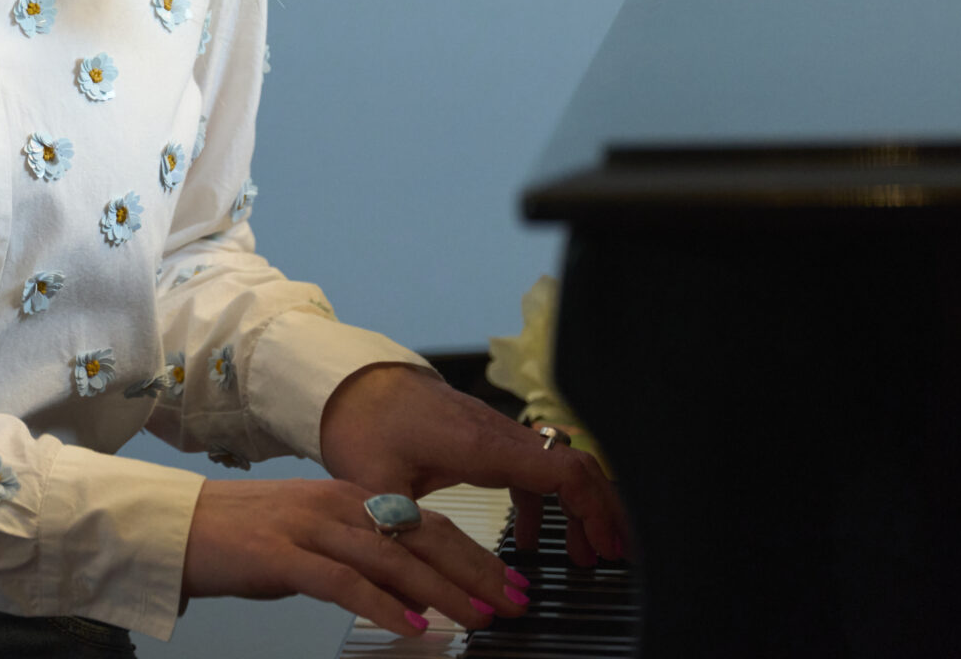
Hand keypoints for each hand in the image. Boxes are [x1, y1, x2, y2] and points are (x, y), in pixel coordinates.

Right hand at [182, 475, 525, 636]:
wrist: (175, 524)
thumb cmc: (238, 536)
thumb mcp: (307, 533)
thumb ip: (353, 549)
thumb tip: (400, 583)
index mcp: (345, 494)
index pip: (425, 520)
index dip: (473, 551)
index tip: (509, 579)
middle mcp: (335, 504)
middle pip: (420, 534)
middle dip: (475, 570)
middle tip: (515, 600)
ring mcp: (308, 526)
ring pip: (391, 557)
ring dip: (442, 590)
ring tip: (479, 616)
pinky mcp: (282, 554)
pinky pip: (344, 581)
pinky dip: (384, 604)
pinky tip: (413, 625)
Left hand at [318, 362, 629, 566]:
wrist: (345, 381)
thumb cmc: (359, 422)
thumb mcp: (374, 481)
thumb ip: (403, 529)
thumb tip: (411, 580)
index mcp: (482, 445)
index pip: (563, 470)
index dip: (596, 508)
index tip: (610, 545)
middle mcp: (498, 434)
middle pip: (574, 467)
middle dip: (603, 511)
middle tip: (616, 556)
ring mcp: (493, 433)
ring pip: (555, 468)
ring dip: (576, 509)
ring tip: (585, 556)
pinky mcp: (482, 438)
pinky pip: (529, 470)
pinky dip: (543, 503)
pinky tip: (532, 539)